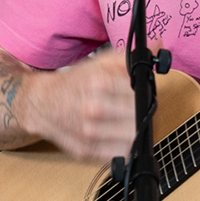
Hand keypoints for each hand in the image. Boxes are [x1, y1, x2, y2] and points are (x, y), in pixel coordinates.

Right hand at [14, 48, 137, 163]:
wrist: (42, 103)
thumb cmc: (75, 83)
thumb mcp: (101, 63)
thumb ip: (130, 57)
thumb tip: (158, 46)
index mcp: (99, 83)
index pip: (140, 93)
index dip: (148, 93)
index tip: (146, 93)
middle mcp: (93, 108)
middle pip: (139, 116)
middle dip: (144, 113)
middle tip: (140, 110)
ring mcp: (88, 132)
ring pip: (132, 138)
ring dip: (136, 131)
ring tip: (129, 123)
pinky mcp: (86, 151)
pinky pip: (118, 154)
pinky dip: (123, 146)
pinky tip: (118, 136)